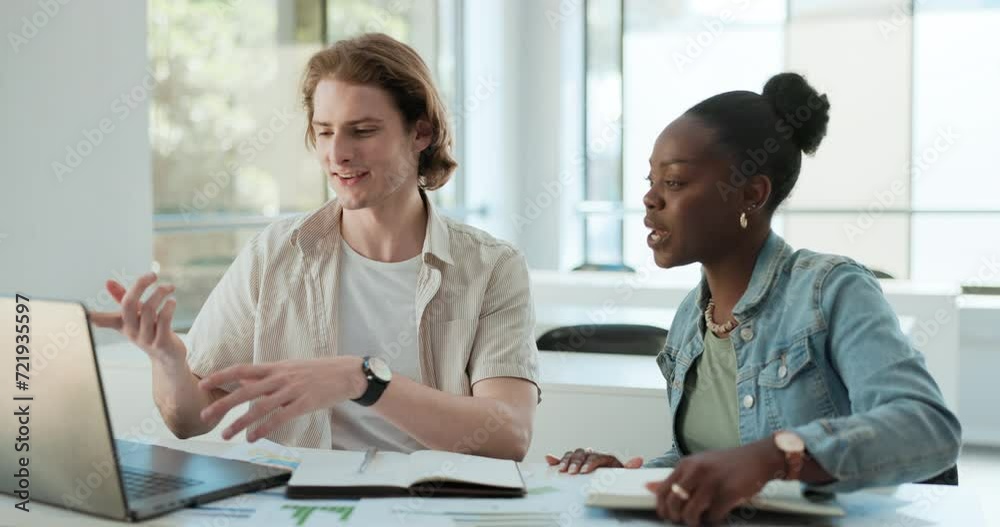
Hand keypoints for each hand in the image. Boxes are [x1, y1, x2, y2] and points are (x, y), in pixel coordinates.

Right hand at [89, 272, 185, 365]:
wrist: (169, 357)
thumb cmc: (151, 332)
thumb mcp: (136, 315)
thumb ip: (123, 297)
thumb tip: (108, 282)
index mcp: (123, 324)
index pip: (105, 318)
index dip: (94, 315)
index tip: (83, 312)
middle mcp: (131, 332)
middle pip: (128, 305)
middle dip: (140, 286)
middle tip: (153, 275)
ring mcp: (146, 339)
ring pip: (149, 310)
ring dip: (160, 293)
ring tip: (169, 287)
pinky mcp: (161, 343)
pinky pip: (163, 321)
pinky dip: (168, 307)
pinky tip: (172, 301)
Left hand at [198, 357, 367, 440]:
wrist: (347, 373)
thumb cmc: (318, 372)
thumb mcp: (289, 368)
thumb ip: (266, 376)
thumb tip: (243, 381)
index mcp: (275, 367)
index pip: (241, 369)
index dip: (221, 376)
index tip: (202, 384)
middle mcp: (281, 377)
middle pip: (245, 390)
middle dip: (222, 403)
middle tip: (204, 416)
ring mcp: (292, 390)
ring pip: (260, 406)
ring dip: (240, 422)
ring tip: (226, 434)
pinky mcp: (304, 403)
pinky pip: (280, 417)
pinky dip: (264, 428)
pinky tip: (253, 438)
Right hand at [545, 448, 642, 474]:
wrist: (610, 477)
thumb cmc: (615, 475)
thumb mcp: (624, 472)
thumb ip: (629, 467)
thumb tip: (638, 460)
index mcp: (604, 457)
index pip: (596, 456)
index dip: (590, 463)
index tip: (585, 471)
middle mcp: (592, 455)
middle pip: (582, 454)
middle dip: (576, 463)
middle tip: (574, 472)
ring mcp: (582, 459)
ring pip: (572, 455)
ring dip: (566, 462)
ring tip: (563, 470)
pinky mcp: (573, 464)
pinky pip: (563, 459)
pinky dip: (556, 459)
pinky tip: (550, 459)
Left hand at [643, 440, 785, 525]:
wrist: (757, 458)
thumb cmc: (726, 464)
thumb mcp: (697, 465)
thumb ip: (675, 478)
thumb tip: (648, 487)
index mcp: (686, 464)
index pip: (663, 490)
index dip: (662, 508)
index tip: (666, 515)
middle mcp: (696, 471)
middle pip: (674, 503)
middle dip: (677, 517)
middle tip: (685, 519)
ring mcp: (712, 482)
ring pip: (691, 512)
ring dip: (694, 521)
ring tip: (701, 519)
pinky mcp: (728, 493)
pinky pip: (713, 515)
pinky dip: (714, 519)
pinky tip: (718, 513)